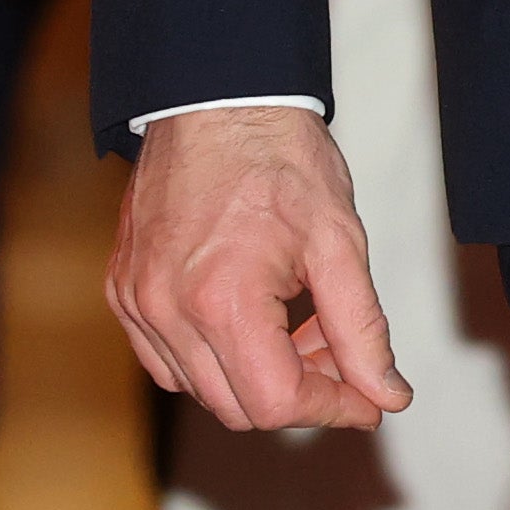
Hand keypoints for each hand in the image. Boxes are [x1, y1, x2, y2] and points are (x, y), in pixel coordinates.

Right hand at [106, 105, 410, 433]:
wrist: (218, 101)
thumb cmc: (279, 158)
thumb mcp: (339, 242)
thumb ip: (362, 329)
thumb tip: (388, 394)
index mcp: (223, 301)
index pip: (276, 402)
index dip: (332, 408)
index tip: (369, 399)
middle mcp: (165, 311)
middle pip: (236, 406)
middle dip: (300, 391)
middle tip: (338, 351)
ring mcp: (135, 303)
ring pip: (200, 388)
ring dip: (256, 376)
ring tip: (299, 324)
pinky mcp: (122, 291)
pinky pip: (165, 359)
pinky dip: (212, 357)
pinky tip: (253, 318)